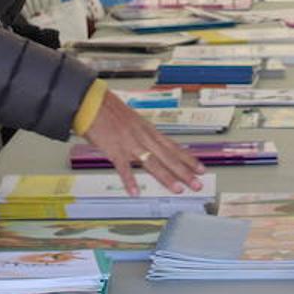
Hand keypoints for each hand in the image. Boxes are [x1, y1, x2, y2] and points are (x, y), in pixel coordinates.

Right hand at [81, 93, 204, 196]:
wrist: (92, 101)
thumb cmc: (110, 110)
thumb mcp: (133, 121)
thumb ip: (144, 135)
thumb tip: (154, 145)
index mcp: (149, 131)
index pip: (174, 147)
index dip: (189, 159)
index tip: (201, 169)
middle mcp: (144, 137)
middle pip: (168, 157)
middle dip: (184, 172)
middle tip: (197, 184)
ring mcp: (130, 144)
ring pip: (152, 163)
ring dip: (166, 177)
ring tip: (177, 189)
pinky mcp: (114, 149)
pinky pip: (123, 167)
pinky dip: (129, 180)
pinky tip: (135, 192)